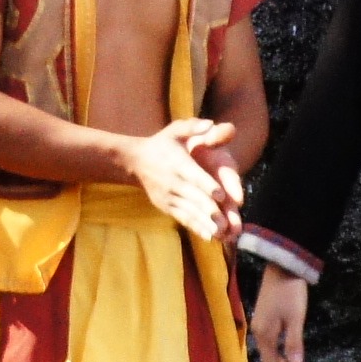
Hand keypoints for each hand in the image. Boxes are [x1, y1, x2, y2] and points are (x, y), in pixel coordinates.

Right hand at [125, 118, 239, 238]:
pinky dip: (196, 228)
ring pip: (190, 212)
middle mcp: (174, 182)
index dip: (208, 186)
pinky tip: (209, 237)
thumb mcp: (174, 130)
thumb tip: (210, 124)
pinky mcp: (166, 206)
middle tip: (225, 223)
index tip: (221, 195)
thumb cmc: (161, 144)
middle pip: (194, 198)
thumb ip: (192, 126)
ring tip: (221, 234)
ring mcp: (169, 197)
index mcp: (179, 164)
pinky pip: (183, 218)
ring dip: (205, 224)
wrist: (135, 161)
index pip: (195, 176)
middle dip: (210, 211)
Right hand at [249, 264, 308, 361]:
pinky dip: (282, 357)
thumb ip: (295, 342)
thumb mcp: (296, 317)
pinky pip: (272, 347)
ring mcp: (262, 327)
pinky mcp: (267, 321)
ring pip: (272, 356)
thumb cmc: (290, 292)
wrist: (283, 267)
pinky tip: (290, 361)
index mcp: (265, 335)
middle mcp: (260, 334)